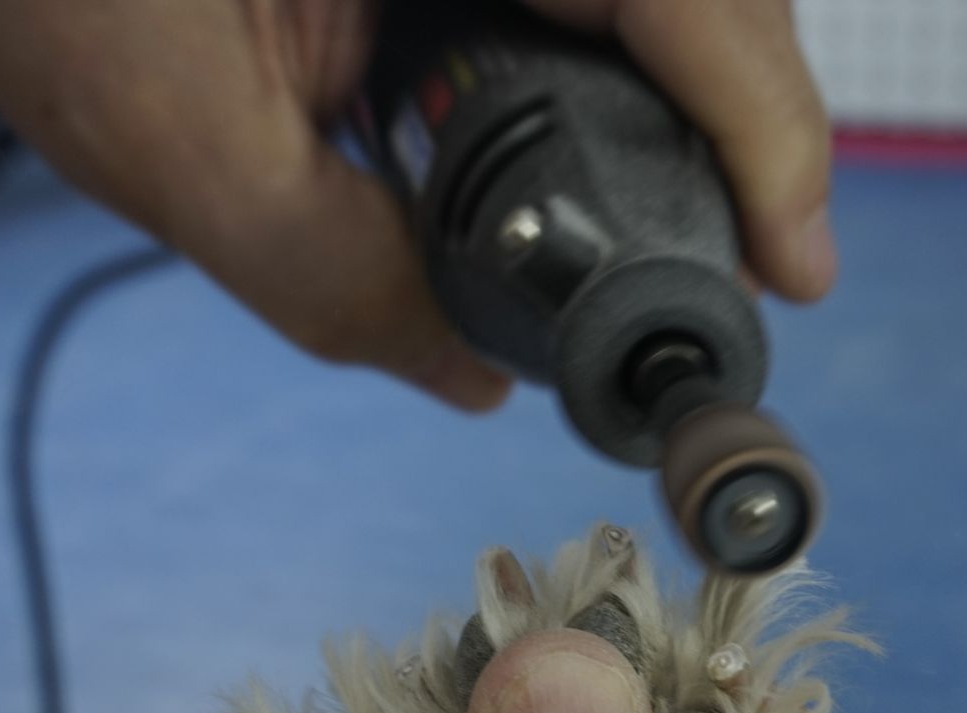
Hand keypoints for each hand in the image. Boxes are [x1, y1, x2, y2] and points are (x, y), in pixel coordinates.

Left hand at [0, 0, 837, 408]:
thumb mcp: (179, 151)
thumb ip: (337, 281)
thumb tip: (479, 381)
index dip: (766, 128)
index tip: (787, 259)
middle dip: (747, 129)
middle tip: (751, 273)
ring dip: (696, 107)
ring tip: (695, 240)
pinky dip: (627, 77)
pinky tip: (616, 166)